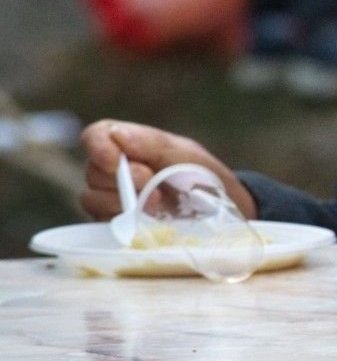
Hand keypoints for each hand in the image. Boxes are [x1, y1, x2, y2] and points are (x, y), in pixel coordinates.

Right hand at [80, 119, 256, 220]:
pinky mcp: (114, 225)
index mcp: (128, 146)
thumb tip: (118, 135)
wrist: (220, 212)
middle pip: (93, 171)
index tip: (113, 161)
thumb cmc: (202, 176)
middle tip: (152, 183)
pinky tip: (148, 219)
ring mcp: (111, 199)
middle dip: (124, 178)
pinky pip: (103, 223)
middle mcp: (113, 171)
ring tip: (157, 203)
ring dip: (124, 201)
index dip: (97, 146)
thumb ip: (153, 143)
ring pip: (93, 199)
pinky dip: (124, 221)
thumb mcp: (187, 155)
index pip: (96, 136)